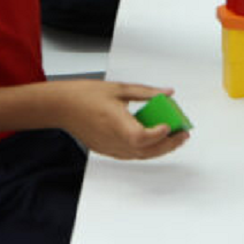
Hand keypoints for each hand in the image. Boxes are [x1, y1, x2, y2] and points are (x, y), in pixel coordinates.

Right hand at [51, 80, 189, 159]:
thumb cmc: (85, 95)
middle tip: (183, 134)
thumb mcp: (119, 88)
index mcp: (114, 122)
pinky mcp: (105, 150)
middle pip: (145, 150)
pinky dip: (145, 150)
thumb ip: (146, 92)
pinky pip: (130, 155)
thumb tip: (168, 93)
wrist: (60, 106)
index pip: (140, 137)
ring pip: (139, 155)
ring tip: (174, 138)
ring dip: (159, 149)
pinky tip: (154, 141)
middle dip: (168, 144)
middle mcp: (111, 139)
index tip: (169, 126)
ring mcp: (108, 147)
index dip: (157, 134)